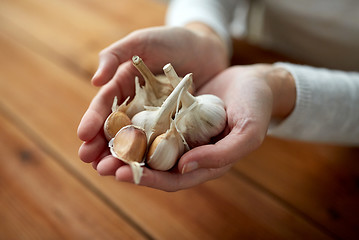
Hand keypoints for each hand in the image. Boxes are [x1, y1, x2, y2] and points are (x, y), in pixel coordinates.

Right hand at [77, 25, 228, 179]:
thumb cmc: (173, 41)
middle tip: (92, 163)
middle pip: (116, 129)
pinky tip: (142, 168)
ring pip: (135, 141)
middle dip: (102, 147)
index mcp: (123, 87)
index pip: (105, 107)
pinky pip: (160, 142)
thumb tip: (96, 81)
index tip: (83, 136)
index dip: (93, 121)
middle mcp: (136, 106)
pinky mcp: (173, 126)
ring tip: (110, 172)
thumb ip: (116, 55)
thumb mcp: (141, 42)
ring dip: (122, 157)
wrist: (206, 49)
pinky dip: (150, 156)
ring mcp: (154, 119)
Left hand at [89, 65, 295, 190]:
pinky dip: (133, 124)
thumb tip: (184, 169)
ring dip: (123, 148)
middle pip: (154, 166)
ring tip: (97, 147)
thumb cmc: (256, 108)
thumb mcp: (247, 133)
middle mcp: (189, 152)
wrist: (256, 82)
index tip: (122, 174)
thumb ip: (221, 155)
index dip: (148, 180)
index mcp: (205, 163)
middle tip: (100, 165)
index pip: (172, 179)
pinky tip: (114, 120)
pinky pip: (150, 121)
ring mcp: (180, 133)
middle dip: (127, 167)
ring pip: (147, 145)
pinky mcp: (174, 115)